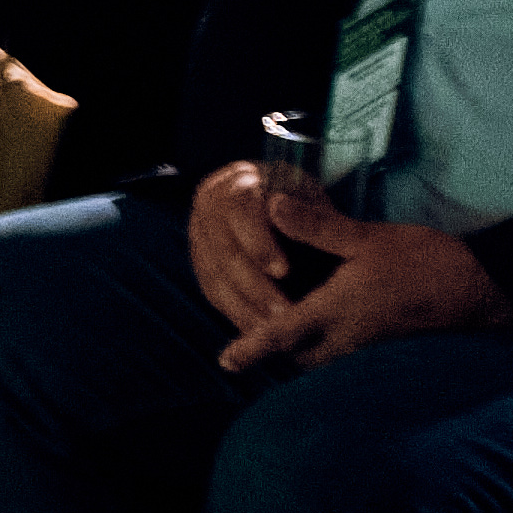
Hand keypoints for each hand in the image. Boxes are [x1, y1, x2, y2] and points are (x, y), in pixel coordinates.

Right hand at [184, 157, 297, 331]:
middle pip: (223, 250)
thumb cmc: (307, 204)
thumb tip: (280, 209)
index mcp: (235, 181)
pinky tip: (258, 331)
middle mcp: (208, 207)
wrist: (291, 210)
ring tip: (274, 331)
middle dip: (254, 286)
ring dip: (245, 308)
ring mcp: (199, 236)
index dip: (257, 242)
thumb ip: (302, 207)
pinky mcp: (201, 263)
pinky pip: (213, 293)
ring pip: (214, 277)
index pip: (236, 210)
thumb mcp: (313, 199)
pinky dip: (235, 314)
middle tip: (283, 314)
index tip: (284, 271)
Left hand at [215, 178, 507, 378]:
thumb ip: (318, 227)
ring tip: (285, 334)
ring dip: (302, 352)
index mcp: (337, 311)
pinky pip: (346, 359)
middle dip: (275, 352)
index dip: (251, 348)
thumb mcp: (369, 238)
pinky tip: (329, 331)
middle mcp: (348, 339)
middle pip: (297, 358)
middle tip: (252, 339)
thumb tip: (272, 206)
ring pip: (322, 362)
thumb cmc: (428, 262)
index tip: (226, 361)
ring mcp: (369, 349)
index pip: (282, 335)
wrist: (484, 290)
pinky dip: (328, 351)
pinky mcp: (386, 350)